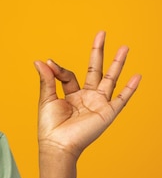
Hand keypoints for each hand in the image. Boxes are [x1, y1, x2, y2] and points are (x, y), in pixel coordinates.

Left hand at [34, 31, 140, 158]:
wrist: (58, 144)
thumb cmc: (49, 126)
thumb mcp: (46, 98)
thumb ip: (47, 79)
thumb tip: (41, 61)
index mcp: (71, 95)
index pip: (70, 75)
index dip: (60, 69)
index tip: (50, 64)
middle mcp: (87, 97)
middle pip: (95, 70)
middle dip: (98, 52)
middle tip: (102, 33)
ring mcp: (99, 104)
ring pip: (111, 79)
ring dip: (118, 63)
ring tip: (125, 47)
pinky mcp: (107, 112)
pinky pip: (122, 98)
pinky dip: (130, 88)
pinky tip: (137, 75)